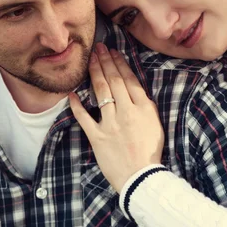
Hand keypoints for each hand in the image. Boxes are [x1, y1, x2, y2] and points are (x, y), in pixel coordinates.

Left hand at [69, 43, 164, 192]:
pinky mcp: (98, 137)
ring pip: (101, 92)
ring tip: (89, 60)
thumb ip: (145, 105)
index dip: (119, 63)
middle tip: (97, 48)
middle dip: (104, 61)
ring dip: (94, 73)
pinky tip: (71, 93)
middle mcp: (126, 112)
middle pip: (113, 81)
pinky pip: (84, 118)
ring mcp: (111, 124)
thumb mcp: (155, 124)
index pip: (128, 79)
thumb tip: (134, 89)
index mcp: (143, 108)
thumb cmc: (150, 151)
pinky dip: (77, 105)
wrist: (141, 177)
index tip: (112, 51)